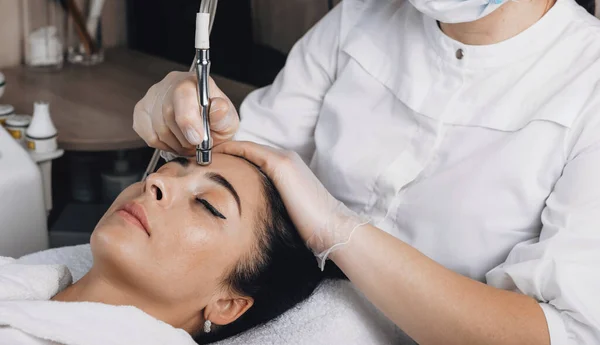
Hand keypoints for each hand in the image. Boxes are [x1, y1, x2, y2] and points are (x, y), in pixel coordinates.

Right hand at [133, 71, 239, 155]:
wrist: (205, 128)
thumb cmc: (216, 122)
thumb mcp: (227, 120)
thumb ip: (223, 115)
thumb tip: (218, 107)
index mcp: (194, 80)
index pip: (183, 94)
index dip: (188, 119)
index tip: (197, 139)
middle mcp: (170, 83)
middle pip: (168, 113)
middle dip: (185, 138)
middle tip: (196, 145)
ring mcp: (153, 96)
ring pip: (158, 127)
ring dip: (175, 144)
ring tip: (188, 144)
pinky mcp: (141, 111)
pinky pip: (148, 135)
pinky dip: (163, 145)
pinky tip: (175, 142)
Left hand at [214, 141, 368, 268]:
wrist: (331, 228)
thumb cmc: (309, 228)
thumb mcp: (283, 212)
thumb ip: (267, 206)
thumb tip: (248, 218)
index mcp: (286, 169)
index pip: (252, 158)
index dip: (231, 160)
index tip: (209, 167)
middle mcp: (285, 158)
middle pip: (247, 150)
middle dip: (224, 153)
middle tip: (198, 157)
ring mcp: (284, 159)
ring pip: (246, 148)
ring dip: (224, 149)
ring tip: (200, 154)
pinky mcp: (281, 164)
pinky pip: (248, 151)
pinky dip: (230, 150)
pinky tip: (212, 155)